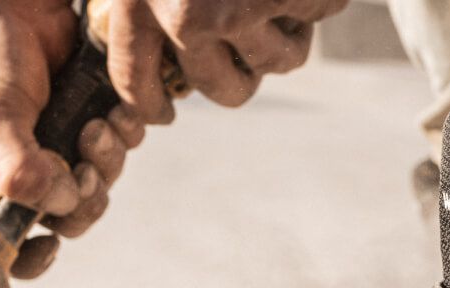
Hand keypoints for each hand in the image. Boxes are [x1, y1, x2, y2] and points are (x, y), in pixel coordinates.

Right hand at [0, 0, 147, 277]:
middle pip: (70, 216)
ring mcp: (62, 146)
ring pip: (101, 182)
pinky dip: (126, 133)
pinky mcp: (93, 118)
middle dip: (86, 195)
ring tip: (102, 124)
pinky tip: (117, 110)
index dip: (32, 257)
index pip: (8, 245)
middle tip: (86, 162)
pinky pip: (122, 145)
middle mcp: (25, 172)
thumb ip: (18, 169)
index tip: (51, 244)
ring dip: (110, 159)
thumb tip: (60, 203)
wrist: (17, 1)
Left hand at [106, 0, 344, 123]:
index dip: (150, 104)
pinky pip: (310, 30)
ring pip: (273, 63)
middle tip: (246, 42)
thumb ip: (142, 4)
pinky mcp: (289, 0)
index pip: (134, 80)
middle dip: (239, 73)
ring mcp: (239, 10)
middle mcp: (184, 14)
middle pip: (219, 88)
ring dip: (285, 35)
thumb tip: (145, 70)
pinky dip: (315, 6)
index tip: (162, 113)